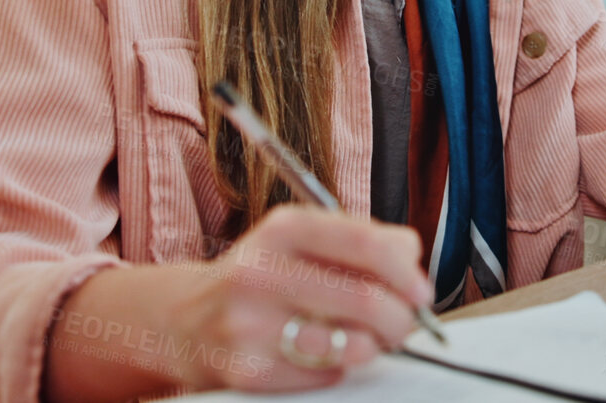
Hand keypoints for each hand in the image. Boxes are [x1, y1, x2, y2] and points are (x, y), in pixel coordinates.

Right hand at [162, 207, 431, 391]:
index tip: (422, 292)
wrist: (184, 320)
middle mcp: (260, 272)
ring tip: (366, 340)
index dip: (406, 272)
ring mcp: (250, 325)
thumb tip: (411, 259)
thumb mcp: (298, 241)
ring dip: (373, 347)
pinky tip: (320, 354)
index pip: (366, 243)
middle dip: (400, 319)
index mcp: (282, 229)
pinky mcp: (248, 372)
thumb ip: (358, 241)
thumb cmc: (258, 278)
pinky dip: (336, 369)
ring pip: (350, 345)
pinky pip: (326, 376)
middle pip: (365, 299)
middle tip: (403, 326)